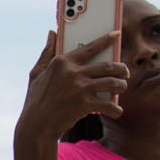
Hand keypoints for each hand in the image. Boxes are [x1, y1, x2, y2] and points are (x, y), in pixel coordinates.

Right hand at [14, 30, 127, 148]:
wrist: (36, 126)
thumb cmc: (35, 100)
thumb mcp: (36, 73)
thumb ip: (46, 52)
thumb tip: (52, 33)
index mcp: (61, 62)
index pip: (89, 47)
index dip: (105, 40)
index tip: (117, 35)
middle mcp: (72, 72)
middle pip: (107, 66)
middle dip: (121, 68)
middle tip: (125, 73)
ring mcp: (79, 88)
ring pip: (112, 82)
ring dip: (121, 85)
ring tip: (122, 88)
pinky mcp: (84, 104)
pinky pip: (108, 104)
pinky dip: (116, 109)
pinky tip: (117, 111)